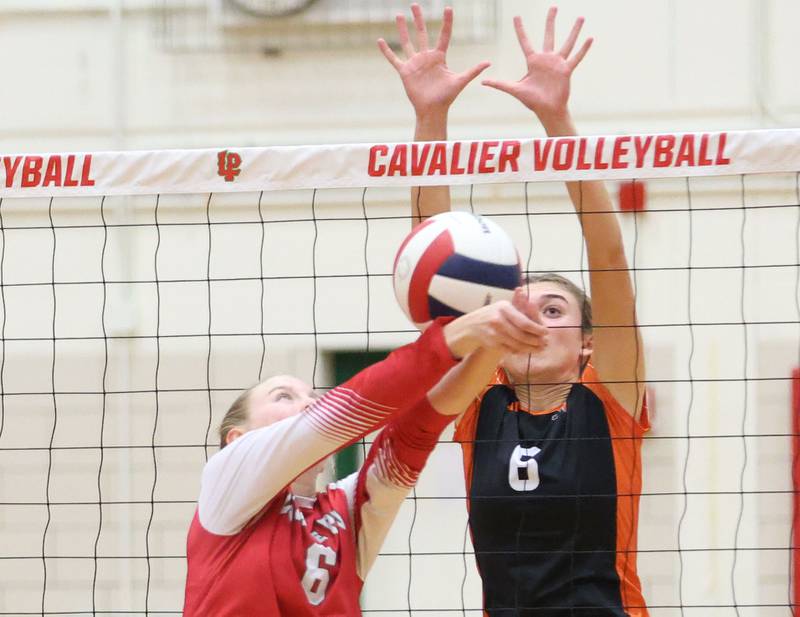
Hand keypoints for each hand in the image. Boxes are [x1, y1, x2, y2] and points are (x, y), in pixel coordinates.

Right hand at [378, 4, 489, 119]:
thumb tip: (488, 62)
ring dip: (402, 29)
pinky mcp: (405, 72)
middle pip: (422, 33)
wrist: (433, 110)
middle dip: (418, 19)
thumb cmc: (447, 97)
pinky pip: (394, 59)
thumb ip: (473, 71)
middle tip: (415, 4)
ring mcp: (415, 63)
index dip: (446, 22)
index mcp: (439, 57)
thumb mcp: (460, 81)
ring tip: (399, 15)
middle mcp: (426, 57)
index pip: (443, 35)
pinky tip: (380, 40)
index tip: (448, 8)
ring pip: (407, 42)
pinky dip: (387, 51)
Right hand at [444, 290, 547, 358]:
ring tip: (539, 348)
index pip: (524, 322)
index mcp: (504, 307)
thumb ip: (518, 303)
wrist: (470, 325)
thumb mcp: (503, 306)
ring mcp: (494, 332)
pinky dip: (519, 351)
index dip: (537, 329)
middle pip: (522, 335)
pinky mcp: (492, 343)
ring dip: (530, 348)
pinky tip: (525, 350)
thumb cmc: (492, 314)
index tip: (546, 332)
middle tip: (545, 343)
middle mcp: (498, 319)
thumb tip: (533, 301)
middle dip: (536, 341)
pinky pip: (510, 349)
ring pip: (517, 344)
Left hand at [482, 7, 591, 124]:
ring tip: (580, 17)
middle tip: (553, 6)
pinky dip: (583, 49)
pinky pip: (576, 57)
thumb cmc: (532, 101)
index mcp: (533, 61)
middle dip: (551, 21)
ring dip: (574, 31)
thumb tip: (483, 82)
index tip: (516, 16)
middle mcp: (546, 59)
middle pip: (549, 35)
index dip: (520, 29)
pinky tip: (590, 38)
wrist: (547, 110)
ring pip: (567, 43)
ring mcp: (558, 64)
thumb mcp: (515, 90)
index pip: (525, 41)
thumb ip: (500, 84)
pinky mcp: (566, 70)